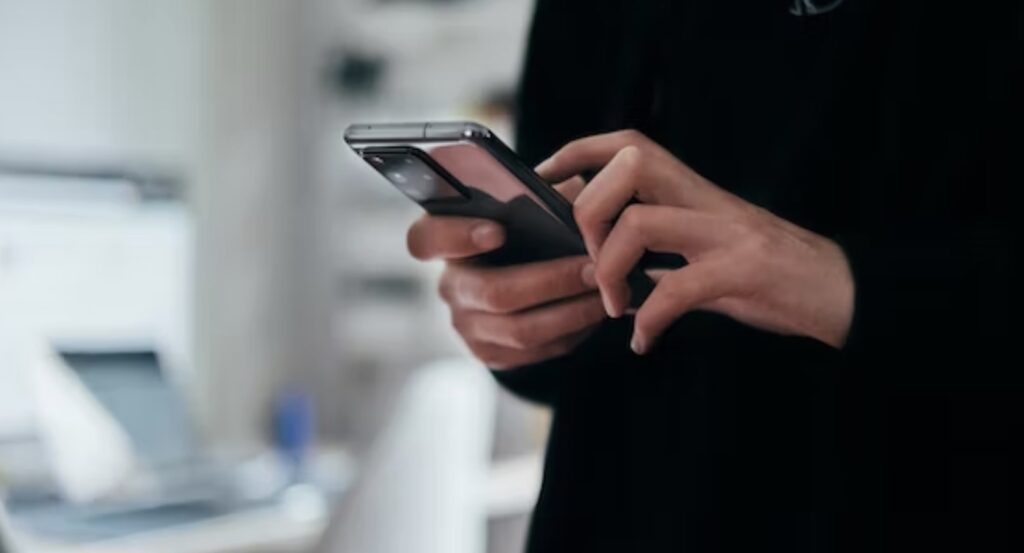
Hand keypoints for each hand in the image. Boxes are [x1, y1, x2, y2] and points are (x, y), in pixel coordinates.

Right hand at [406, 179, 605, 368]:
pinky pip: (534, 351)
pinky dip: (570, 332)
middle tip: (594, 269)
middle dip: (552, 281)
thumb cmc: (526, 231)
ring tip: (605, 293)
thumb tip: (571, 196)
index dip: (457, 236)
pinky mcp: (489, 353)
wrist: (523, 281)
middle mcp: (450, 285)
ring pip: (519, 330)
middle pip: (493, 292)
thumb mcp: (528, 205)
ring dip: (570, 312)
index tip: (498, 230)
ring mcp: (466, 324)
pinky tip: (594, 313)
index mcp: (445, 240)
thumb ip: (540, 196)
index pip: (426, 238)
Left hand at [537, 130, 854, 353]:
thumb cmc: (768, 276)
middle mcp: (707, 201)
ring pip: (642, 223)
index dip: (577, 153)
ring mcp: (727, 233)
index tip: (544, 182)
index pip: (628, 144)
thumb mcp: (707, 254)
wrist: (842, 293)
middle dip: (589, 211)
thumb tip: (602, 266)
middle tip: (589, 260)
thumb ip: (660, 253)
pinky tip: (644, 341)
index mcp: (694, 192)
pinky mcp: (745, 271)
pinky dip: (650, 319)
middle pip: (629, 165)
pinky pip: (679, 289)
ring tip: (615, 306)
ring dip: (611, 270)